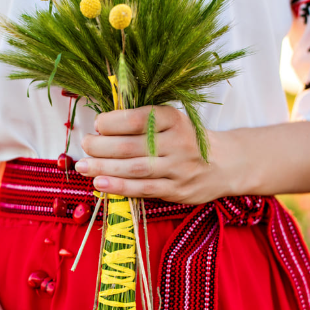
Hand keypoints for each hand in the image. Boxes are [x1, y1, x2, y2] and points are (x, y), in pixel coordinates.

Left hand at [76, 105, 241, 203]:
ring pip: (135, 169)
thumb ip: (142, 122)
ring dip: (104, 168)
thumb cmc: (187, 139)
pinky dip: (119, 187)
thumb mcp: (172, 121)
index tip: (97, 124)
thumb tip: (101, 126)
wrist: (226, 163)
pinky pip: (143, 189)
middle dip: (101, 146)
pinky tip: (100, 184)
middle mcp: (178, 142)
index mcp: (174, 119)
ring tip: (83, 166)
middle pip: (132, 145)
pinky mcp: (177, 190)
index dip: (113, 122)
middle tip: (85, 145)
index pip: (138, 119)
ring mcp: (178, 168)